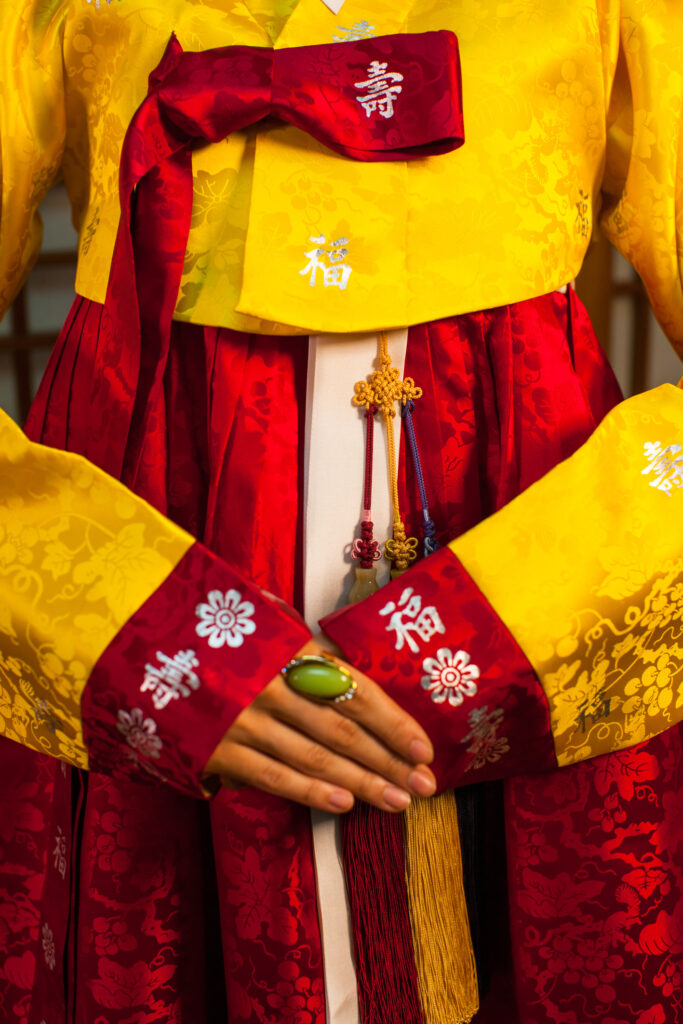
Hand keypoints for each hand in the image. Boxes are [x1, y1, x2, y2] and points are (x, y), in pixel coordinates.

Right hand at [205, 633, 435, 813]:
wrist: (137, 648)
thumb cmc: (215, 640)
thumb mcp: (262, 628)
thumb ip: (306, 652)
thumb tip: (353, 680)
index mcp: (289, 649)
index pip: (355, 690)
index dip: (394, 723)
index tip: (424, 749)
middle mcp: (271, 684)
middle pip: (344, 730)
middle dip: (389, 761)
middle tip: (424, 786)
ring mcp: (242, 718)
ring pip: (315, 758)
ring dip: (361, 783)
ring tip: (397, 801)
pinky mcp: (215, 748)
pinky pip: (272, 775)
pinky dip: (310, 792)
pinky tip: (343, 805)